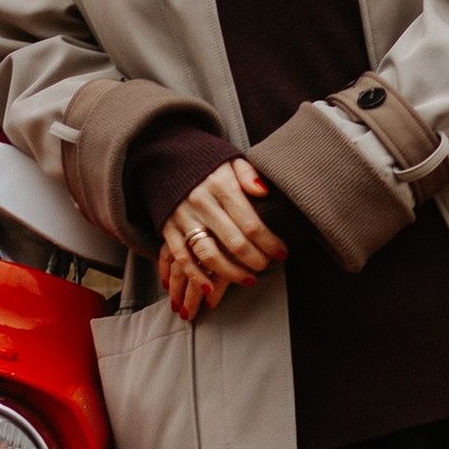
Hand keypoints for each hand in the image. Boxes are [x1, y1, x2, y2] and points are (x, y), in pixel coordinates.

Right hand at [158, 159, 286, 319]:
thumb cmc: (207, 165)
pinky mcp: (168, 229)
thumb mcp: (230, 159)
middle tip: (267, 267)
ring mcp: (183, 217)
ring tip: (248, 280)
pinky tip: (210, 289)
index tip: (282, 253)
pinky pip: (182, 258)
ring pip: (209, 254)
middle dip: (255, 260)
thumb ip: (248, 174)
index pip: (251, 222)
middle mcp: (202, 202)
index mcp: (221, 185)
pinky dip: (196, 276)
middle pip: (234, 241)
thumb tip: (264, 192)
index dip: (269, 242)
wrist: (166, 158)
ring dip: (231, 273)